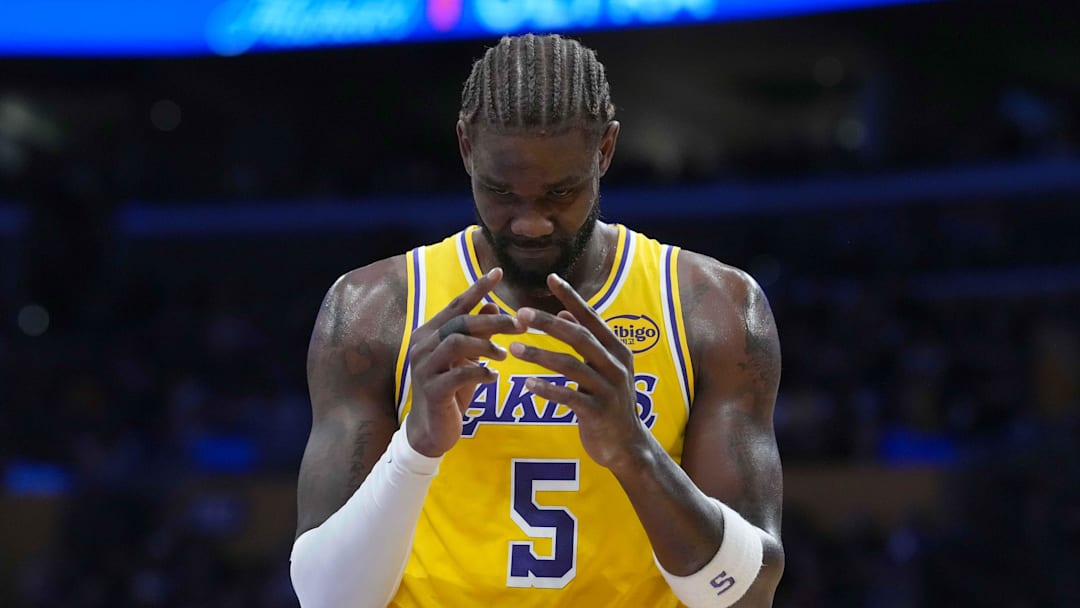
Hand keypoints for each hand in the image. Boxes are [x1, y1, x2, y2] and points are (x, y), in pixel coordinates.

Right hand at [406, 268, 524, 456]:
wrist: (431, 431)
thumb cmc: (451, 392)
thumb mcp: (466, 360)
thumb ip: (477, 334)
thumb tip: (493, 305)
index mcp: (430, 333)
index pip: (456, 305)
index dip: (477, 288)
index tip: (499, 272)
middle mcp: (422, 346)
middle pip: (460, 322)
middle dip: (493, 320)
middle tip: (521, 324)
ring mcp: (423, 368)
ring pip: (457, 343)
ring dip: (486, 346)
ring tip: (505, 354)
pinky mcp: (432, 390)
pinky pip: (459, 374)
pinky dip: (480, 372)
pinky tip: (493, 377)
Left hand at [510, 273, 651, 470]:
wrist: (628, 446)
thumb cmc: (609, 403)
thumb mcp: (602, 368)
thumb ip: (586, 342)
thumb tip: (564, 312)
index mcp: (617, 350)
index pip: (591, 318)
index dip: (572, 297)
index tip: (551, 279)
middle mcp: (616, 365)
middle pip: (579, 337)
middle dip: (548, 324)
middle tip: (520, 314)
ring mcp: (609, 389)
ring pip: (571, 365)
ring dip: (540, 355)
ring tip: (514, 349)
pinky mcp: (599, 412)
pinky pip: (569, 397)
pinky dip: (548, 389)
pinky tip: (527, 385)